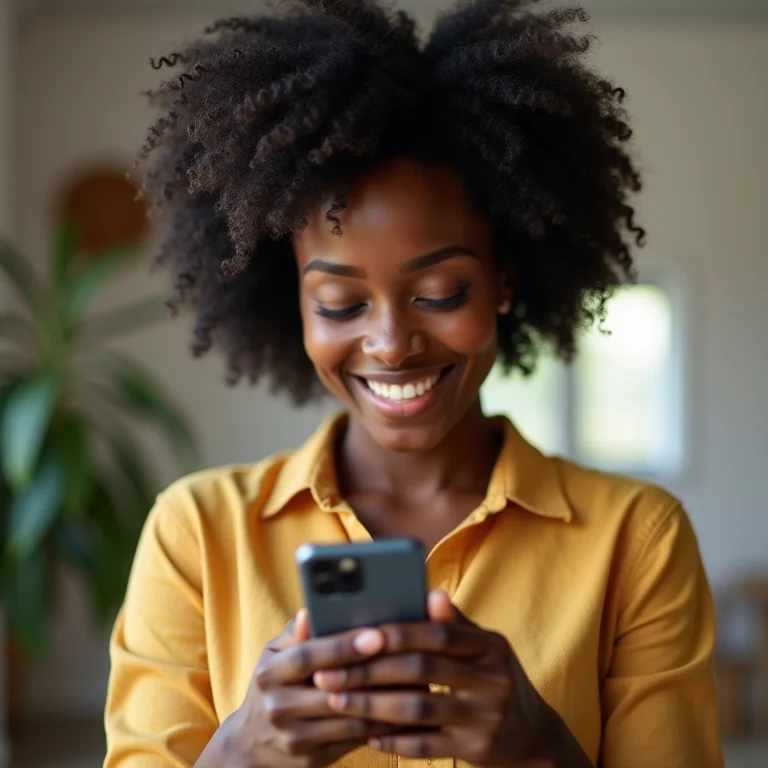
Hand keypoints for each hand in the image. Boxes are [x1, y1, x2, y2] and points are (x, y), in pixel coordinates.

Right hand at [214, 611, 397, 767]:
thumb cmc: (273, 685)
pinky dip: (383, 724)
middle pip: (334, 690)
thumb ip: (295, 634)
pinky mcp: (313, 760)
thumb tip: (309, 610)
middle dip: (375, 673)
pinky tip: (405, 708)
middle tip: (411, 656)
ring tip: (417, 680)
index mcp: (269, 674)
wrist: (250, 746)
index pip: (309, 656)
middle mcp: (279, 707)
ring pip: (351, 719)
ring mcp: (296, 738)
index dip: (344, 645)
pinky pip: (356, 741)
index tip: (377, 634)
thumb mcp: (274, 656)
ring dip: (387, 701)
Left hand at [312, 591, 555, 766]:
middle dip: (371, 670)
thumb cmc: (493, 679)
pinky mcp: (478, 750)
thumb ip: (454, 622)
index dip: (399, 633)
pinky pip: (427, 746)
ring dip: (372, 705)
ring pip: (420, 709)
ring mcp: (488, 718)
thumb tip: (429, 592)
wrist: (532, 735)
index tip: (358, 634)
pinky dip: (394, 740)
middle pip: (423, 670)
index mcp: (492, 646)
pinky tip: (367, 734)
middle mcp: (495, 680)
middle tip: (329, 672)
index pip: (439, 634)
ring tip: (337, 701)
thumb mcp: (485, 648)